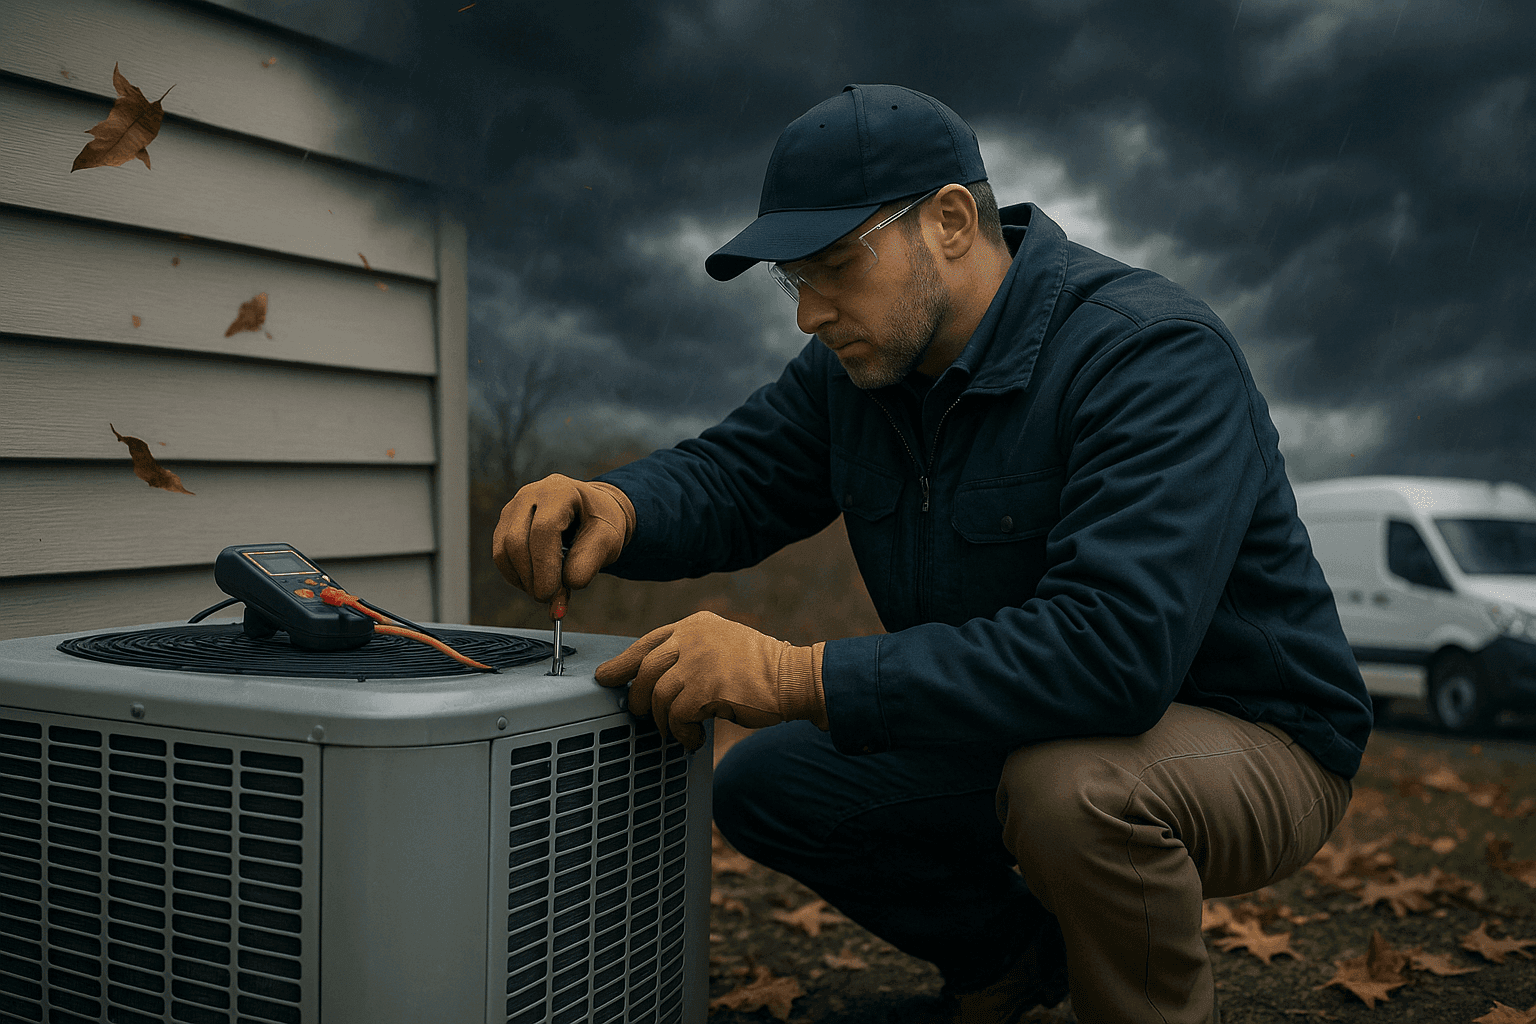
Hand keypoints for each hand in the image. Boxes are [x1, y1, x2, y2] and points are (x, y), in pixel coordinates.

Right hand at [492, 475, 634, 612]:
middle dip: (530, 576)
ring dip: (522, 579)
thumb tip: (569, 583)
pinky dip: (515, 575)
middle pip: (517, 540)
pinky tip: (535, 582)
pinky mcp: (505, 523)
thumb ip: (591, 560)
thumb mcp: (608, 539)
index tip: (550, 593)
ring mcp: (513, 507)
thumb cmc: (600, 523)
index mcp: (560, 491)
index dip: (544, 565)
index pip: (543, 530)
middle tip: (548, 598)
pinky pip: (500, 554)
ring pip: (503, 549)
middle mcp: (531, 494)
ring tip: (545, 591)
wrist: (590, 512)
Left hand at [595, 611, 827, 749]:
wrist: (793, 677)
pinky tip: (694, 738)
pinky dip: (681, 733)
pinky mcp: (705, 688)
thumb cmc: (760, 668)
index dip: (622, 663)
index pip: (647, 643)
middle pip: (645, 670)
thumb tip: (654, 680)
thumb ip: (691, 652)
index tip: (606, 677)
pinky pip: (676, 716)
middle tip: (644, 715)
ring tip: (678, 731)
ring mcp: (698, 661)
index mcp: (695, 625)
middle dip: (638, 698)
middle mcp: (692, 638)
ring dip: (663, 721)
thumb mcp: (722, 644)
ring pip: (657, 696)